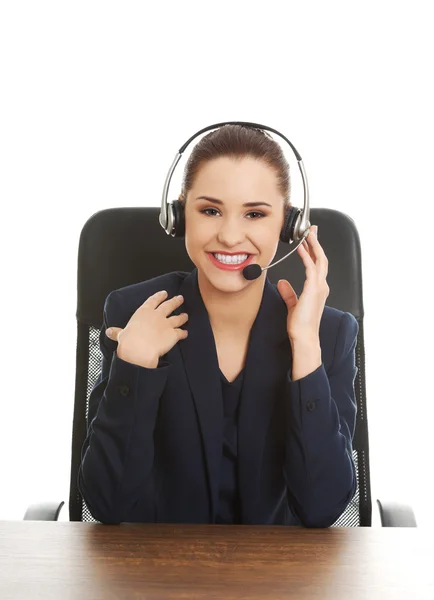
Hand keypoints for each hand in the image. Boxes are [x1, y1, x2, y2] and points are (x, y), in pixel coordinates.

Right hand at [105, 291, 188, 367]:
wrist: (139, 350)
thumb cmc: (129, 341)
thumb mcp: (121, 334)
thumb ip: (117, 332)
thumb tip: (109, 331)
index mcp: (143, 312)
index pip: (153, 300)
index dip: (159, 296)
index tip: (164, 293)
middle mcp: (157, 315)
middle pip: (169, 305)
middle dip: (175, 301)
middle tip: (180, 298)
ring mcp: (166, 324)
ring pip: (177, 318)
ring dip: (182, 317)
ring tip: (186, 315)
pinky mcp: (173, 334)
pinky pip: (180, 332)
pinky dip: (183, 333)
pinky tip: (185, 333)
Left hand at [277, 225, 328, 341]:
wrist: (304, 336)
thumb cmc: (300, 325)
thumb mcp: (292, 305)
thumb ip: (289, 293)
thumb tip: (283, 283)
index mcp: (318, 289)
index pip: (317, 265)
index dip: (314, 251)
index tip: (308, 241)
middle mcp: (321, 286)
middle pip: (322, 258)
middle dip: (316, 243)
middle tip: (312, 229)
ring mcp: (319, 287)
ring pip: (319, 260)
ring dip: (313, 245)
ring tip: (308, 233)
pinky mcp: (313, 289)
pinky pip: (311, 268)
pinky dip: (306, 256)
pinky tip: (301, 248)